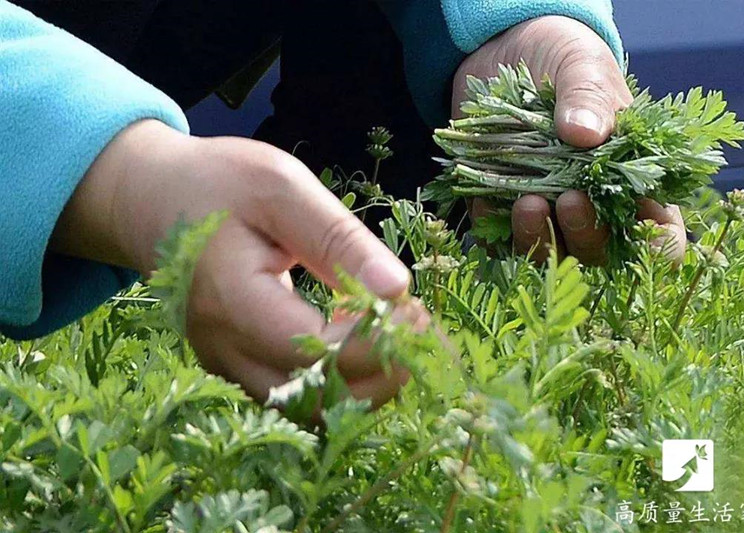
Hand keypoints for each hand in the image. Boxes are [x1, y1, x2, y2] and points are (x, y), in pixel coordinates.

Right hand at [52, 120, 428, 405]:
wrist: (153, 200)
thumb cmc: (218, 183)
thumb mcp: (282, 189)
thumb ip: (339, 239)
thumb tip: (398, 290)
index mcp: (231, 301)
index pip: (317, 355)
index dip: (377, 343)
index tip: (416, 312)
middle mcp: (223, 349)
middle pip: (316, 400)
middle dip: (381, 374)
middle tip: (417, 327)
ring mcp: (226, 365)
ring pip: (309, 410)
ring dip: (364, 384)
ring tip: (395, 332)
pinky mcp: (236, 366)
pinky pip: (296, 397)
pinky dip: (339, 381)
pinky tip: (361, 338)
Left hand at [453, 16, 686, 264]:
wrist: (502, 53)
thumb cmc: (561, 58)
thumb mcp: (582, 65)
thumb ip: (589, 96)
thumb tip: (586, 135)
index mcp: (636, 181)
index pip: (661, 238)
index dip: (655, 248)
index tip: (636, 230)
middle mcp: (594, 208)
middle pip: (597, 253)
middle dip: (585, 234)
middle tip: (569, 199)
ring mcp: (548, 215)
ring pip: (547, 255)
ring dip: (538, 238)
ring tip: (527, 203)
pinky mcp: (503, 213)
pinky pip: (498, 240)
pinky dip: (494, 225)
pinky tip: (489, 195)